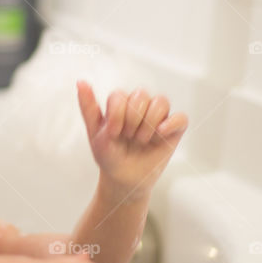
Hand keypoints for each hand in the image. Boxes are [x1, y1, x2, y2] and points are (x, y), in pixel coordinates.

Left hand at [76, 80, 187, 199]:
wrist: (124, 180)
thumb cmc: (109, 155)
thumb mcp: (95, 133)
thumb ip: (88, 106)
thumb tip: (80, 81)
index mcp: (121, 103)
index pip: (120, 95)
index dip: (116, 115)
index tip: (113, 134)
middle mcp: (141, 105)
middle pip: (141, 94)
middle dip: (132, 120)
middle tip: (128, 137)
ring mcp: (159, 117)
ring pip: (161, 101)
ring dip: (149, 123)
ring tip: (142, 140)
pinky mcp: (174, 130)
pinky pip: (181, 118)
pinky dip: (171, 124)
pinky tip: (159, 135)